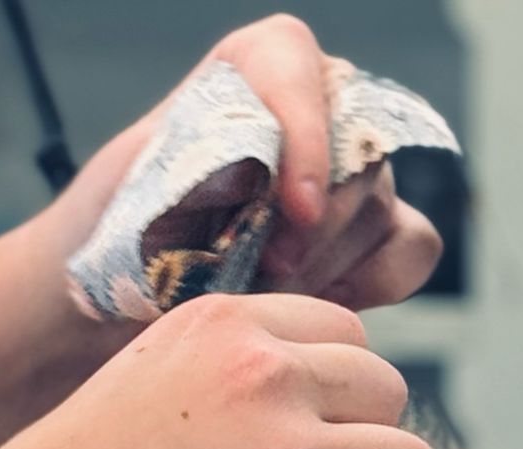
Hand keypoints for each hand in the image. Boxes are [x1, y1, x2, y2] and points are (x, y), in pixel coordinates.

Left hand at [31, 13, 442, 311]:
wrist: (116, 310)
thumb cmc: (113, 244)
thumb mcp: (128, 196)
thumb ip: (189, 167)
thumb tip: (251, 177)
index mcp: (250, 70)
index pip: (293, 65)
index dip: (305, 135)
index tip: (294, 208)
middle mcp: (312, 107)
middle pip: (351, 150)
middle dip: (312, 229)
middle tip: (261, 274)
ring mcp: (349, 171)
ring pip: (381, 210)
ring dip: (324, 268)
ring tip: (264, 296)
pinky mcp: (371, 233)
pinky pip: (410, 248)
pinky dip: (372, 285)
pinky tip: (316, 308)